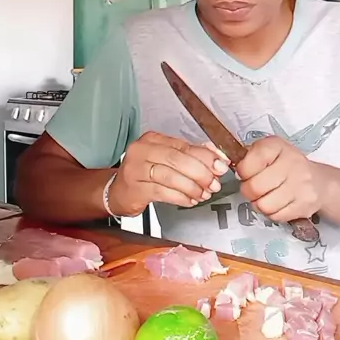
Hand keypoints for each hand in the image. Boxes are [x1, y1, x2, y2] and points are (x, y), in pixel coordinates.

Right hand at [108, 132, 229, 216]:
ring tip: (203, 194)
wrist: (118, 192)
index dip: (205, 156)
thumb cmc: (144, 174)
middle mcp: (142, 150)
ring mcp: (135, 169)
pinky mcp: (134, 188)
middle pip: (177, 159)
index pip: (184, 145)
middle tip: (214, 183)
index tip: (221, 165)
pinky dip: (180, 197)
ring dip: (192, 187)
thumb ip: (191, 156)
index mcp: (153, 139)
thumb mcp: (166, 160)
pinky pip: (163, 192)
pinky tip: (189, 200)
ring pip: (171, 177)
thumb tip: (216, 155)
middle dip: (201, 173)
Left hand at [236, 136, 322, 223]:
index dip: (242, 172)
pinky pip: (276, 216)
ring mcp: (300, 185)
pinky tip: (277, 203)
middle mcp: (292, 163)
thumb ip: (250, 157)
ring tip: (265, 196)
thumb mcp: (269, 152)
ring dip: (259, 204)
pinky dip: (272, 213)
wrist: (320, 182)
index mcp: (277, 146)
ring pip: (264, 205)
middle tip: (253, 188)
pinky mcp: (304, 205)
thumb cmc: (287, 166)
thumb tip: (236, 171)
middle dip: (248, 191)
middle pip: (254, 187)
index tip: (246, 173)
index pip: (248, 163)